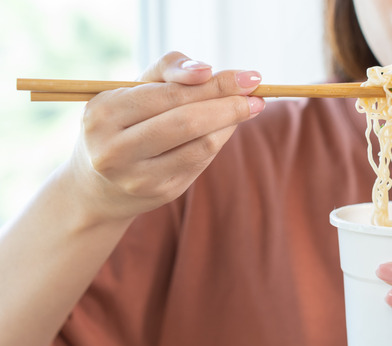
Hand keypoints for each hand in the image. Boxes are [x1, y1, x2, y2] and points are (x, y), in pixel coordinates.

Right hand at [65, 51, 265, 222]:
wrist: (97, 185)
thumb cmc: (122, 124)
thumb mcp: (131, 90)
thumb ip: (168, 71)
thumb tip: (206, 70)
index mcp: (104, 113)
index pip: (170, 94)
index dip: (214, 84)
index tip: (249, 78)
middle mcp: (115, 149)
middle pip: (187, 121)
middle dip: (229, 105)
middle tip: (258, 95)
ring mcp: (138, 177)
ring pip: (200, 146)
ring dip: (231, 123)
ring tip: (249, 108)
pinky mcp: (161, 193)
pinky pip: (201, 163)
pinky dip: (220, 141)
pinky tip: (228, 127)